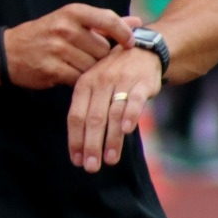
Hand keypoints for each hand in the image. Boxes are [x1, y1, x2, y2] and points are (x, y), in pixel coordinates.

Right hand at [0, 4, 138, 89]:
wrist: (8, 52)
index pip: (109, 20)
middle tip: (87, 57)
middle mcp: (65, 28)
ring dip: (89, 70)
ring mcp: (58, 49)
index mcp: (72, 12)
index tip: (130, 44)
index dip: (124, 34)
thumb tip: (137, 22)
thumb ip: (105, 23)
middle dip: (100, 57)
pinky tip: (68, 74)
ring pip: (93, 66)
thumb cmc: (45, 35)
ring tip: (75, 64)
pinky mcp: (52, 69)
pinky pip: (79, 79)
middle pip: (103, 49)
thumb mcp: (71, 21)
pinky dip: (78, 80)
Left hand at [67, 43, 163, 172]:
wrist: (142, 50)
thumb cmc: (114, 76)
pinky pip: (135, 100)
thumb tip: (80, 148)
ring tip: (109, 160)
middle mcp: (100, 82)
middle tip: (91, 167)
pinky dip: (131, 115)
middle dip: (91, 145)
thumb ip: (88, 111)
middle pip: (93, 118)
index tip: (76, 161)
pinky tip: (127, 131)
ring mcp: (121, 81)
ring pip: (113, 113)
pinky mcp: (141, 82)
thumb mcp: (94, 86)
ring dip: (111, 139)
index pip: (75, 116)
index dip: (75, 139)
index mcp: (84, 85)